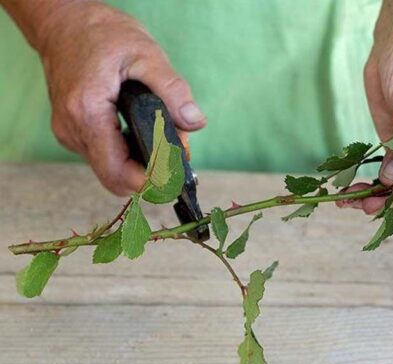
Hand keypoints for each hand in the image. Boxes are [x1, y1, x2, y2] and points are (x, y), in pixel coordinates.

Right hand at [36, 2, 205, 194]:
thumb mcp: (146, 54)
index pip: (117, 171)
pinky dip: (129, 151)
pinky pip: (105, 155)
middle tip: (178, 153)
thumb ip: (172, 90)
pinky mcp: (73, 131)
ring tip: (165, 137)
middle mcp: (72, 129)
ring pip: (111, 169)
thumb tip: (195, 122)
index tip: (177, 176)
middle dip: (151, 173)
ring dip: (141, 162)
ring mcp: (69, 133)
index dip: (150, 181)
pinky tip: (145, 132)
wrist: (65, 21)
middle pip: (115, 176)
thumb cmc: (102, 34)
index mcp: (87, 113)